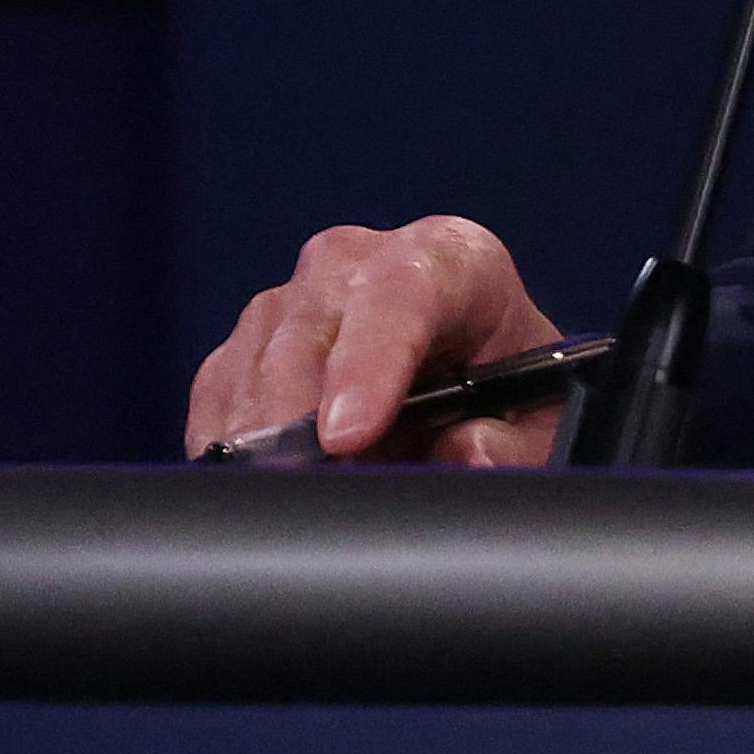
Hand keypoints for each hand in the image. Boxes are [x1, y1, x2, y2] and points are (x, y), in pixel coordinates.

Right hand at [185, 216, 565, 466]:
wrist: (469, 383)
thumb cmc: (508, 390)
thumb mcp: (536, 420)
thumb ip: (510, 442)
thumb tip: (462, 451)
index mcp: (452, 257)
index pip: (402, 289)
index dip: (369, 362)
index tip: (348, 437)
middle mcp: (363, 260)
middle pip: (311, 329)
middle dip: (300, 422)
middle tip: (307, 492)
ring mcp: (297, 298)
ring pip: (255, 363)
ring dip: (265, 441)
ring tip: (297, 496)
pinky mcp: (248, 342)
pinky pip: (218, 392)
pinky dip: (229, 444)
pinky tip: (257, 481)